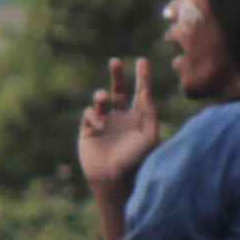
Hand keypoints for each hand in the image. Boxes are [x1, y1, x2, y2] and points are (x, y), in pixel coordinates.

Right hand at [78, 57, 165, 204]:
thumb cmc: (136, 161)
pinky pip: (89, 113)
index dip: (143, 77)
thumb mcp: (149, 138)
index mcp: (140, 119)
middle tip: (115, 61)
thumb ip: (150, 116)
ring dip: (101, 96)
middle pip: (120, 90)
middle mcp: (123, 118)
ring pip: (101, 99)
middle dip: (117, 75)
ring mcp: (106, 123)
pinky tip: (97, 126)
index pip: (142, 93)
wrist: (114, 179)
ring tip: (102, 99)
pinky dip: (93, 115)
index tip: (142, 60)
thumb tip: (149, 98)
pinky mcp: (89, 130)